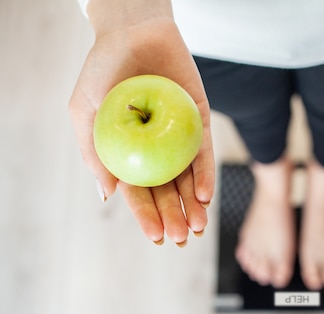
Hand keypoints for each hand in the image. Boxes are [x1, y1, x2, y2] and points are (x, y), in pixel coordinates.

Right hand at [69, 17, 214, 245]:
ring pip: (188, 179)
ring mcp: (179, 139)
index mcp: (129, 155)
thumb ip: (93, 153)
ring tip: (197, 226)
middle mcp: (156, 151)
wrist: (133, 32)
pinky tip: (205, 196)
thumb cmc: (102, 69)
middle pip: (167, 192)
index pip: (139, 193)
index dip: (147, 216)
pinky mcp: (200, 124)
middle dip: (174, 217)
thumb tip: (108, 196)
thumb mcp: (85, 111)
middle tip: (179, 238)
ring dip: (193, 205)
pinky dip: (205, 175)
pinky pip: (204, 154)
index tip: (156, 237)